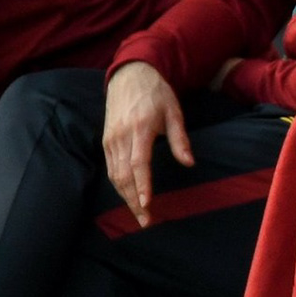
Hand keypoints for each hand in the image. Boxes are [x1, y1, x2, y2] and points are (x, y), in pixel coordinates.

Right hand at [102, 62, 191, 228]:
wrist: (130, 75)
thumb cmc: (156, 93)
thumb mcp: (174, 111)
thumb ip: (180, 139)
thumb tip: (189, 163)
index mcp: (140, 129)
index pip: (139, 163)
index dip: (142, 185)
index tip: (147, 204)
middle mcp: (121, 137)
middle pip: (124, 175)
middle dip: (134, 200)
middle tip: (146, 221)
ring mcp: (110, 139)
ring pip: (115, 175)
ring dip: (125, 197)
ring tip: (139, 214)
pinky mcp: (106, 141)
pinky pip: (110, 168)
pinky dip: (118, 185)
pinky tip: (128, 196)